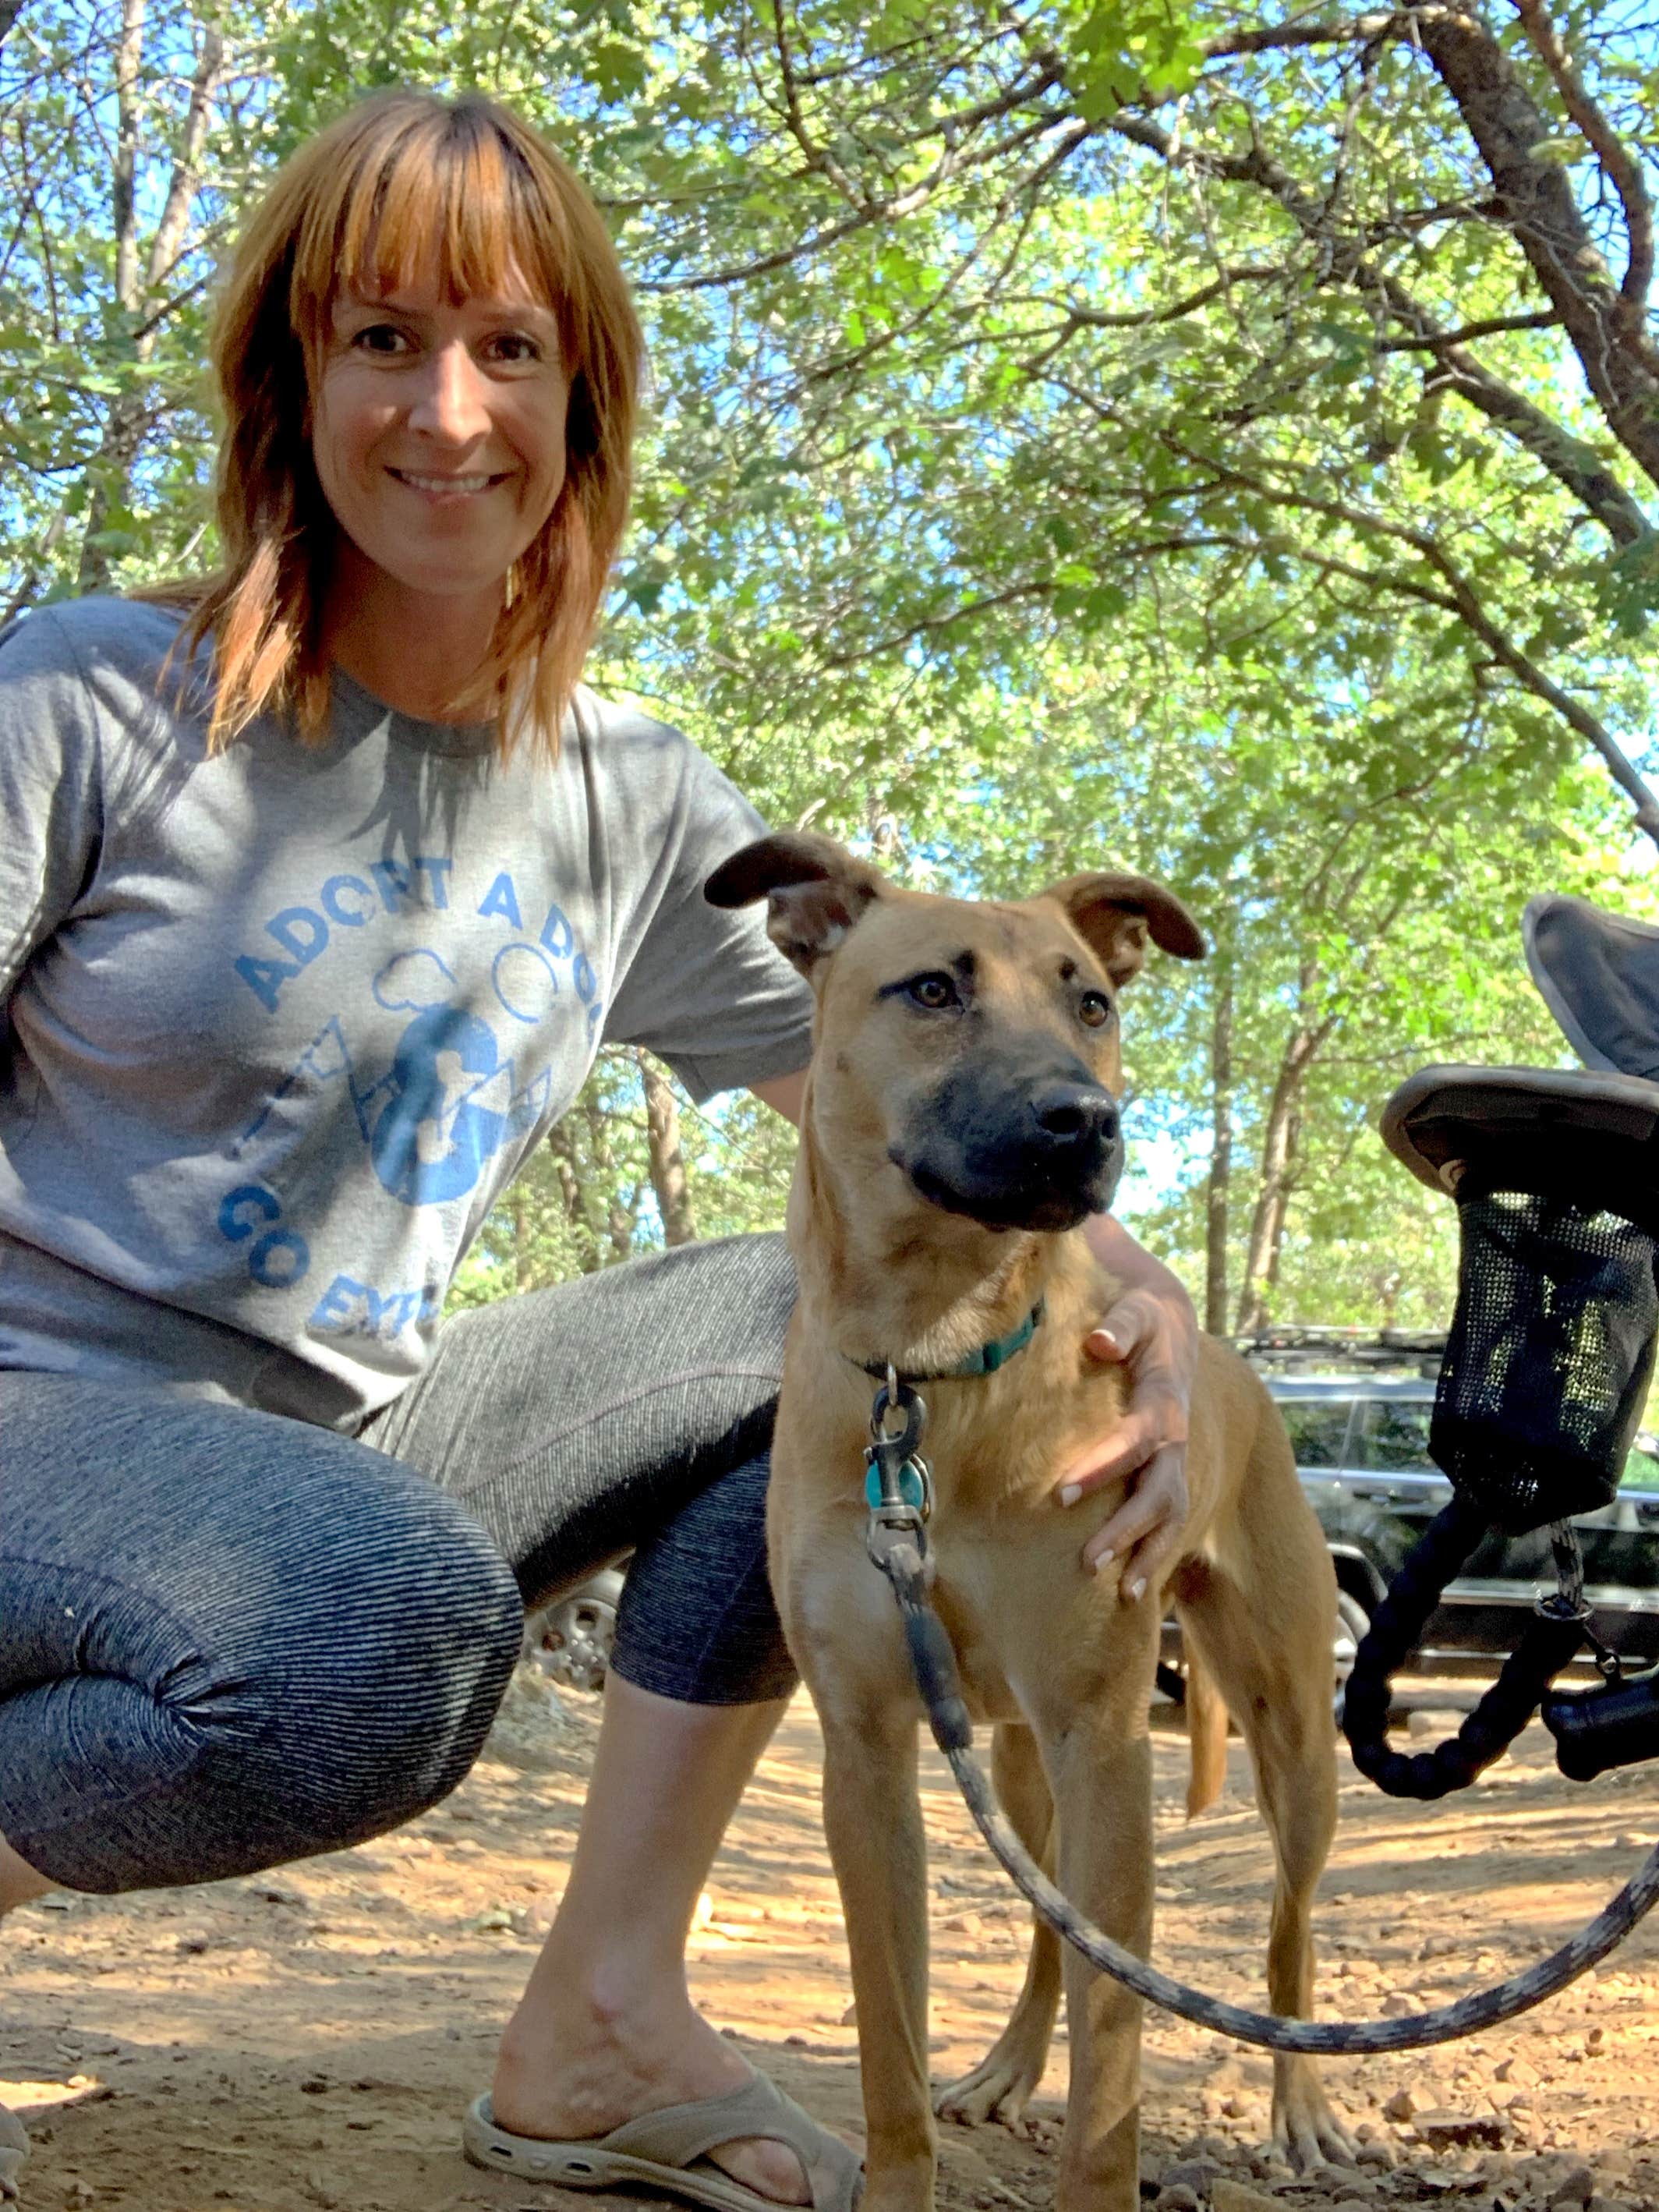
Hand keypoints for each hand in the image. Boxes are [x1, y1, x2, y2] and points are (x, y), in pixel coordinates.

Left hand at [1057, 1240, 1196, 1602]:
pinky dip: (1154, 1554)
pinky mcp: (1168, 1472)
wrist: (1171, 1326)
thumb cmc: (1144, 1319)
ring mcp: (1176, 1461)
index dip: (1102, 1468)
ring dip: (1148, 1555)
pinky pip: (1167, 1520)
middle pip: (1157, 1495)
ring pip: (1170, 1518)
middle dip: (1126, 1531)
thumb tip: (1100, 1340)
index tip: (1062, 1494)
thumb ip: (1120, 1324)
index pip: (1133, 1443)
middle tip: (1087, 1562)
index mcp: (1163, 1405)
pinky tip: (1131, 1586)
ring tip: (1122, 1594)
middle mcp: (1175, 1441)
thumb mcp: (1135, 1311)